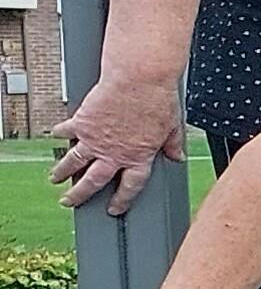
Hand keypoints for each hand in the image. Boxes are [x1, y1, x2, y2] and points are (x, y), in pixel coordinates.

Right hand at [52, 75, 183, 210]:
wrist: (139, 79)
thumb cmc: (158, 99)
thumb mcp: (173, 126)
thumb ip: (173, 144)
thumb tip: (178, 157)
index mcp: (139, 156)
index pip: (130, 186)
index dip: (122, 200)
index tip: (114, 209)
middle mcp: (114, 153)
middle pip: (93, 181)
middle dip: (80, 194)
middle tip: (70, 202)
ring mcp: (95, 139)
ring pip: (74, 162)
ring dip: (63, 172)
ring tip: (55, 179)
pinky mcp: (82, 122)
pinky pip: (67, 131)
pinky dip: (60, 133)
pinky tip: (54, 136)